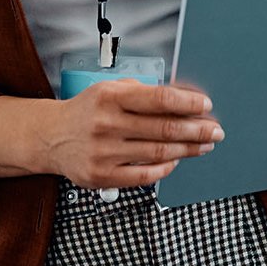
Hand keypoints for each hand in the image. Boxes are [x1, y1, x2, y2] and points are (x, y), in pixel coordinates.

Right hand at [40, 81, 223, 188]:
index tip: (206, 105)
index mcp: (111, 97)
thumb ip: (144, 93)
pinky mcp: (101, 176)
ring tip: (204, 145)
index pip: (159, 98)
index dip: (188, 102)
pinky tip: (176, 161)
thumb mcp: (112, 89)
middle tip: (215, 130)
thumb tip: (184, 100)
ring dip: (187, 149)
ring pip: (157, 152)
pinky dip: (165, 169)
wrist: (51, 137)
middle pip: (164, 128)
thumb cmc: (88, 110)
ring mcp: (104, 152)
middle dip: (196, 129)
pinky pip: (143, 176)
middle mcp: (107, 123)